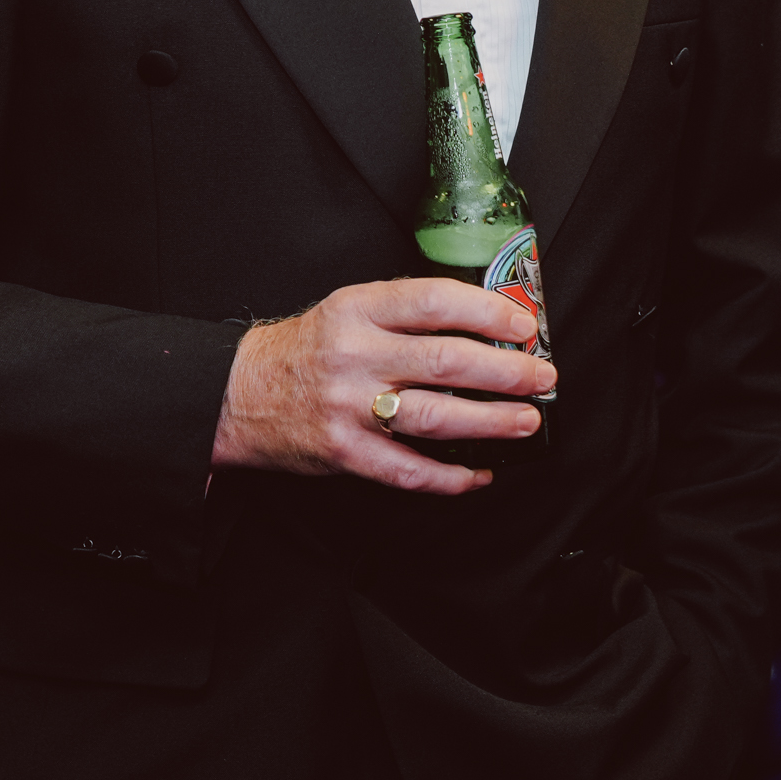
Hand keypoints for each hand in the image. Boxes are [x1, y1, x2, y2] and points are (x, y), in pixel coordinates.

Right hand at [213, 278, 553, 495]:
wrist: (239, 394)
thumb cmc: (307, 349)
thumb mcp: (348, 310)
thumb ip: (405, 314)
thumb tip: (484, 328)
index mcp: (358, 310)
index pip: (434, 302)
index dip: (487, 313)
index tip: (524, 326)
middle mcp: (355, 356)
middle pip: (445, 362)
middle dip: (505, 373)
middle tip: (542, 378)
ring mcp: (348, 407)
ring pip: (434, 417)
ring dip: (490, 422)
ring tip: (526, 422)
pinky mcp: (343, 452)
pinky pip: (406, 471)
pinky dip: (449, 477)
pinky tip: (479, 473)